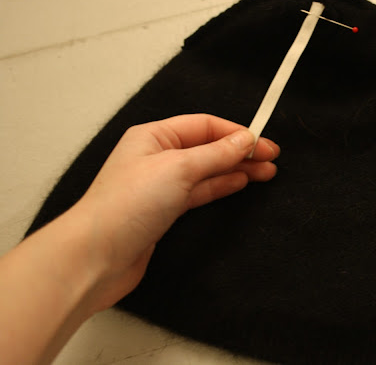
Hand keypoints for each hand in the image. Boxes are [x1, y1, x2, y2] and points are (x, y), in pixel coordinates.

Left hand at [70, 114, 278, 311]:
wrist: (96, 256)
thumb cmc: (125, 206)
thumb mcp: (178, 169)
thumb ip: (216, 154)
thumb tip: (246, 140)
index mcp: (153, 136)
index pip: (204, 126)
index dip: (237, 133)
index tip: (264, 143)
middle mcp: (156, 157)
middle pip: (208, 148)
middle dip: (241, 152)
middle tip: (271, 158)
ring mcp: (161, 185)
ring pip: (207, 171)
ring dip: (236, 169)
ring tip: (265, 172)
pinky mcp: (164, 210)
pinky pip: (199, 192)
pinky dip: (221, 186)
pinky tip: (239, 183)